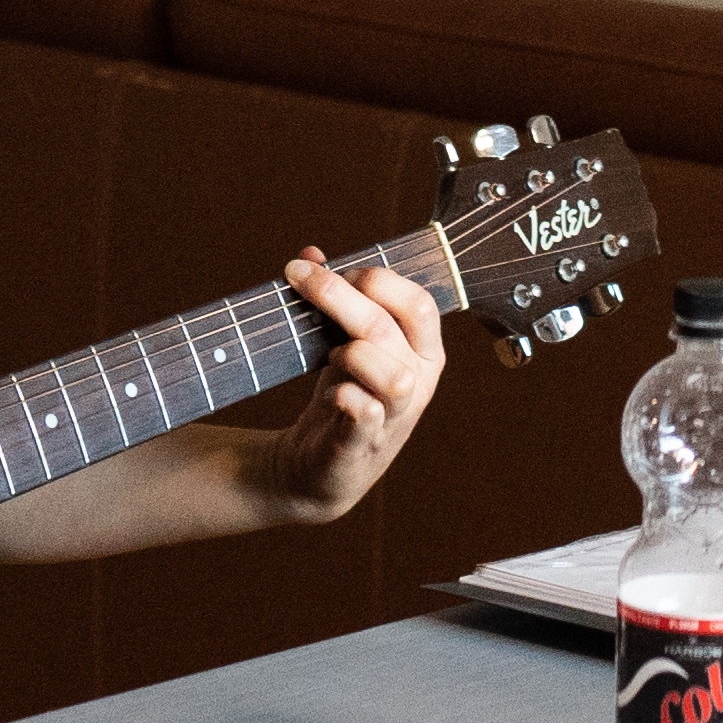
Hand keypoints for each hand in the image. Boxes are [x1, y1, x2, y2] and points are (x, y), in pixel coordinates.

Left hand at [257, 251, 446, 523]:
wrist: (314, 468)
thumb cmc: (338, 396)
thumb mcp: (342, 343)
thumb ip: (334, 299)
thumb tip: (310, 254)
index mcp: (422, 352)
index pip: (419, 303)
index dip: (377, 279)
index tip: (335, 270)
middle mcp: (418, 383)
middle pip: (389, 328)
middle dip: (340, 296)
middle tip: (299, 277)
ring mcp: (394, 419)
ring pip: (394, 376)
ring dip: (351, 354)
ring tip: (329, 357)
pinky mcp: (363, 447)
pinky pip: (368, 417)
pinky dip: (348, 399)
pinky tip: (332, 393)